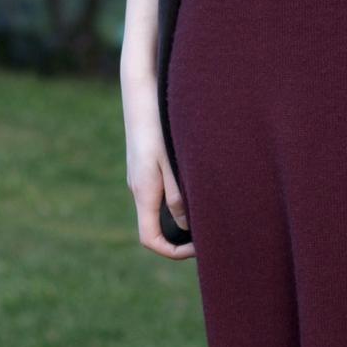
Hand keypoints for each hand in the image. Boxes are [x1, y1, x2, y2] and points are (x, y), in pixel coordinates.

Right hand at [121, 68, 194, 259]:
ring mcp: (139, 178)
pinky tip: (196, 186)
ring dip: (179, 216)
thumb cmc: (157, 124)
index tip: (198, 248)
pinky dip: (175, 199)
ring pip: (158, 209)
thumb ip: (178, 195)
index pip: (150, 239)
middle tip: (209, 233)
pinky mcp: (143, 166)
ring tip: (208, 209)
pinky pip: (158, 193)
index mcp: (144, 192)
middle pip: (154, 227)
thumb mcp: (171, 161)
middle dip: (179, 237)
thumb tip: (184, 227)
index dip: (172, 252)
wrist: (140, 94)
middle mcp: (138, 189)